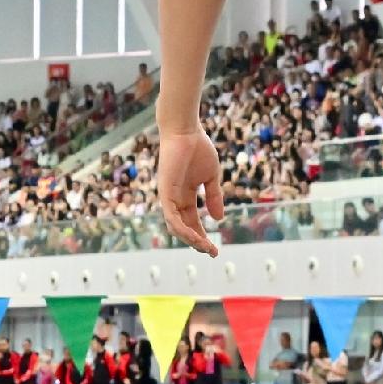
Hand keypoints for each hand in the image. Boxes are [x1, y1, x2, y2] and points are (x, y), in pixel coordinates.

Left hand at [155, 126, 223, 254]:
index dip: (203, 236)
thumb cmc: (198, 148)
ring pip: (176, 227)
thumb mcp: (210, 177)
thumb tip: (218, 219)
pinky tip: (194, 236)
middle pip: (184, 228)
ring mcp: (168, 196)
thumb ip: (213, 197)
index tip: (215, 249)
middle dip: (197, 242)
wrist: (186, 131)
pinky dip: (182, 229)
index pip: (192, 222)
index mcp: (185, 195)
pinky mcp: (165, 192)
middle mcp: (174, 199)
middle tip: (212, 252)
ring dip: (190, 239)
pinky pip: (171, 217)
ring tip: (205, 248)